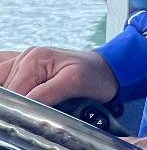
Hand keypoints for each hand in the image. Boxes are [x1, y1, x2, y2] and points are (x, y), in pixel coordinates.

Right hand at [0, 46, 116, 106]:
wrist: (108, 69)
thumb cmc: (96, 74)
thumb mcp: (75, 83)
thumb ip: (46, 94)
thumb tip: (23, 106)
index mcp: (34, 58)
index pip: (11, 93)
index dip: (16, 109)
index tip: (26, 118)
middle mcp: (25, 57)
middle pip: (5, 91)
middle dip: (14, 106)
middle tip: (32, 112)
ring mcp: (23, 62)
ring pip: (2, 85)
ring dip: (11, 100)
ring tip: (27, 106)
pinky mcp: (23, 69)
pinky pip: (3, 75)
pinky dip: (6, 87)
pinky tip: (13, 98)